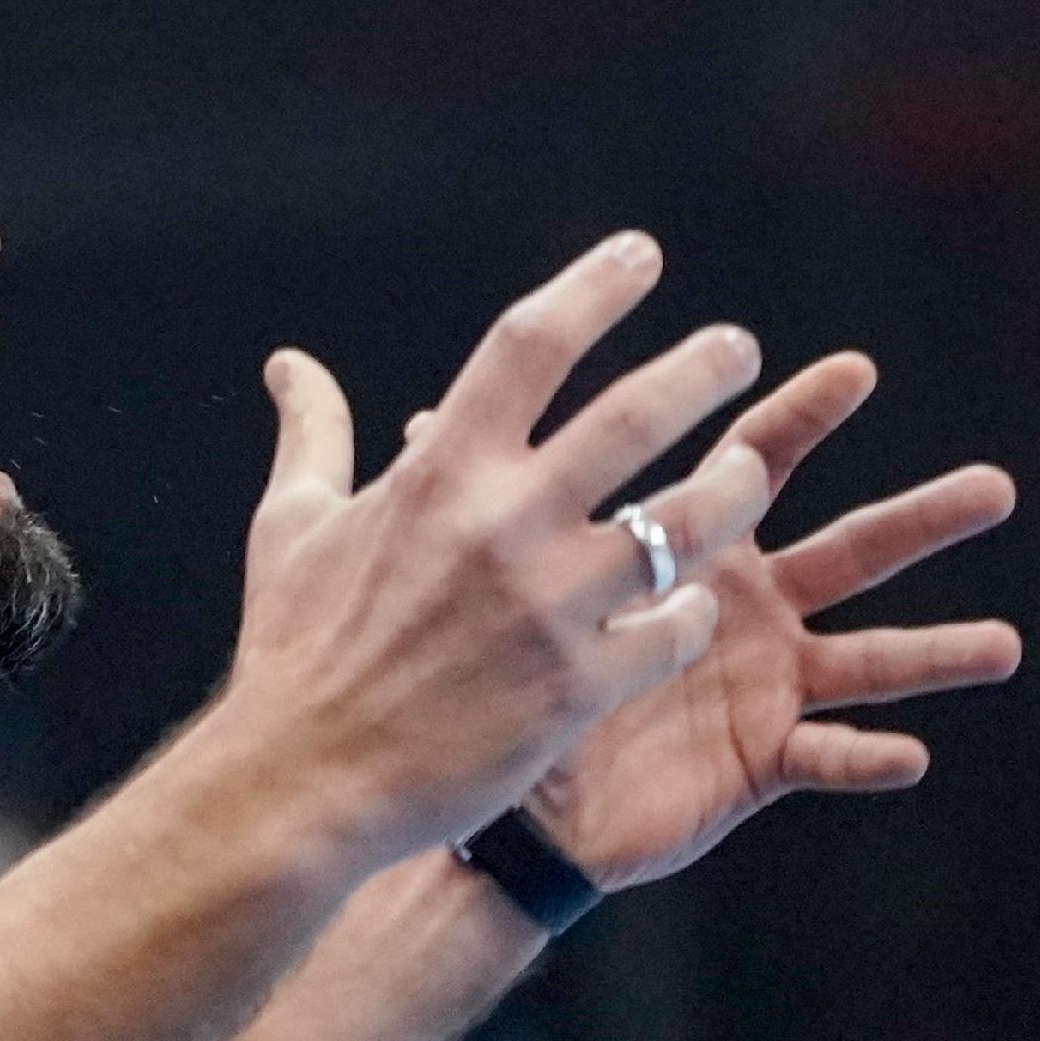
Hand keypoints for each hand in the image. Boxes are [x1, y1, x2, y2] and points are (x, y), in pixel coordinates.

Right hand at [230, 232, 775, 861]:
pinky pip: (675, 627)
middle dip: (703, 369)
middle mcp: (503, 525)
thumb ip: (313, 435)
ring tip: (750, 474)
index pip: (531, 345)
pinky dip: (690, 612)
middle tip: (734, 350)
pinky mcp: (579, 686)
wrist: (301, 784)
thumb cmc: (293, 653)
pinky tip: (687, 609)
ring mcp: (549, 607)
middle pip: (637, 414)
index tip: (642, 256)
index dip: (596, 287)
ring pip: (688, 520)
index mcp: (437, 474)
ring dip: (732, 488)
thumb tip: (290, 365)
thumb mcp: (290, 528)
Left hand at [520, 352, 1019, 889]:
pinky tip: (911, 755)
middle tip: (996, 487)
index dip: (799, 418)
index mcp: (694, 552)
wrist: (501, 790)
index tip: (853, 369)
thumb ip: (471, 497)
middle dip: (921, 519)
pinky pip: (822, 760)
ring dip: (937, 650)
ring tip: (1005, 643)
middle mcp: (750, 608)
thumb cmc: (502, 673)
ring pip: (869, 659)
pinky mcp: (758, 760)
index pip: (754, 465)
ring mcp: (763, 684)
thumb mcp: (486, 578)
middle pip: (849, 549)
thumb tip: (411, 418)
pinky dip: (864, 757)